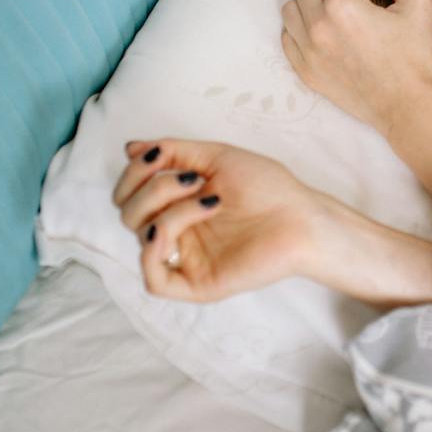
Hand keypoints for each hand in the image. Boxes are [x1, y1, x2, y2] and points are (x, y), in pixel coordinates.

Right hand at [112, 138, 325, 301]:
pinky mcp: (197, 283)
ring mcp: (186, 258)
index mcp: (178, 203)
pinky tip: (174, 232)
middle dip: (152, 188)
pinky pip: (154, 280)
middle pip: (129, 213)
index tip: (159, 157)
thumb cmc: (268, 186)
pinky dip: (152, 252)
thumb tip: (129, 148)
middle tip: (194, 180)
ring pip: (142, 236)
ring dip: (170, 209)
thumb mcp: (216, 156)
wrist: (302, 217)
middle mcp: (177, 231)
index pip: (129, 193)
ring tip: (212, 200)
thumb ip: (173, 151)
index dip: (132, 173)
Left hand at [281, 0, 431, 132]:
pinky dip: (300, 30)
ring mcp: (308, 51)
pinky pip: (288, 40)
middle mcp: (318, 26)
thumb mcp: (418, 2)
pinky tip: (322, 34)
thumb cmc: (413, 55)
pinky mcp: (306, 72)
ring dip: (309, 4)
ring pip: (290, 11)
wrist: (406, 103)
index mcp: (343, 6)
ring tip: (331, 13)